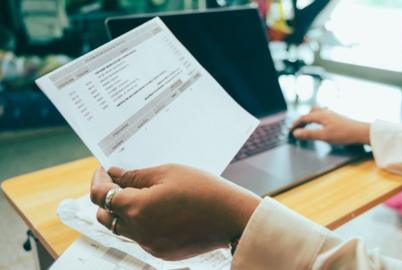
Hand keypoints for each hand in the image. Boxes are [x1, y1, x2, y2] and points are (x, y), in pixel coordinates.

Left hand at [90, 165, 260, 259]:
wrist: (232, 216)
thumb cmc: (203, 190)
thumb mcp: (167, 172)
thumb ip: (135, 175)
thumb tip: (115, 175)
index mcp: (136, 208)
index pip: (100, 195)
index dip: (98, 180)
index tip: (104, 171)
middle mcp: (138, 231)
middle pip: (105, 216)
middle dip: (106, 197)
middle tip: (119, 182)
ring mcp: (150, 245)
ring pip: (122, 228)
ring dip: (123, 212)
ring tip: (140, 194)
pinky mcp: (162, 252)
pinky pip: (141, 237)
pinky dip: (141, 223)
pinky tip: (157, 209)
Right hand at [291, 107, 370, 144]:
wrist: (361, 132)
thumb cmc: (343, 134)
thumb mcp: (324, 136)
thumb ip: (309, 134)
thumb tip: (296, 133)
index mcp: (321, 115)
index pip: (304, 118)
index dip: (296, 123)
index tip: (290, 129)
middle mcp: (325, 112)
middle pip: (310, 112)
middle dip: (302, 119)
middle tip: (297, 127)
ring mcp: (332, 113)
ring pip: (317, 112)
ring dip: (310, 117)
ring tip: (307, 124)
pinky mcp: (337, 117)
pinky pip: (323, 114)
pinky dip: (317, 118)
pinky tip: (321, 123)